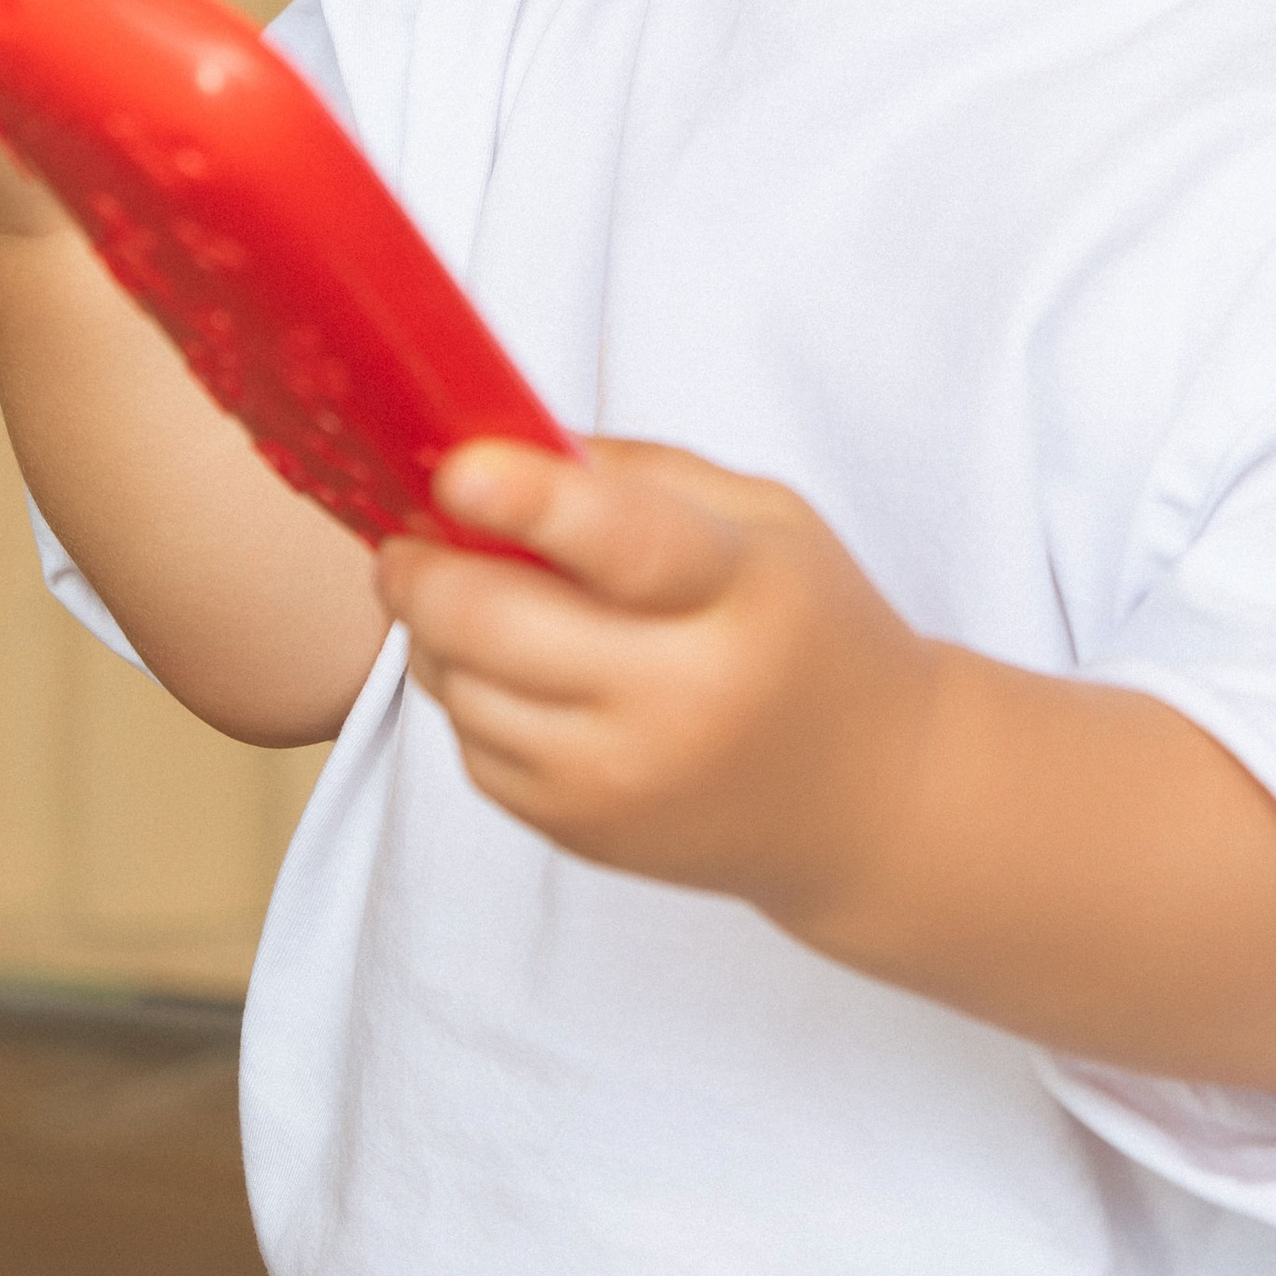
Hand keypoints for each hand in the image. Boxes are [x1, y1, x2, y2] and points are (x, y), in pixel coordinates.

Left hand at [376, 438, 941, 937]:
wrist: (867, 798)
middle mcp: (678, 701)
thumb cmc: (806, 628)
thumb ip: (635, 478)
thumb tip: (495, 444)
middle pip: (496, 625)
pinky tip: (513, 665)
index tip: (456, 468)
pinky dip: (466, 693)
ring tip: (469, 591)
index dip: (530, 503)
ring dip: (436, 629)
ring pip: (461, 687)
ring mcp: (621, 780)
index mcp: (739, 596)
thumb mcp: (763, 520)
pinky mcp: (580, 831)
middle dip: (422, 566)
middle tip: (409, 531)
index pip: (626, 547)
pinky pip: (471, 747)